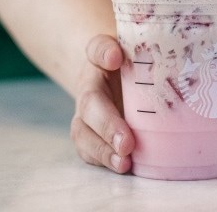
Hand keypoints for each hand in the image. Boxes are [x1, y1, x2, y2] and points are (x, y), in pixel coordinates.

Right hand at [70, 34, 134, 173]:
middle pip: (90, 105)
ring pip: (84, 134)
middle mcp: (89, 88)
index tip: (115, 57)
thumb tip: (115, 55)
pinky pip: (91, 151)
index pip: (97, 50)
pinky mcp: (92, 137)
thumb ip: (121, 48)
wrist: (112, 79)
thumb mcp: (132, 48)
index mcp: (99, 60)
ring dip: (103, 151)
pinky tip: (122, 168)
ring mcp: (87, 116)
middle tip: (127, 142)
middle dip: (107, 126)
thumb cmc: (128, 65)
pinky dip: (104, 161)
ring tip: (123, 163)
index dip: (104, 53)